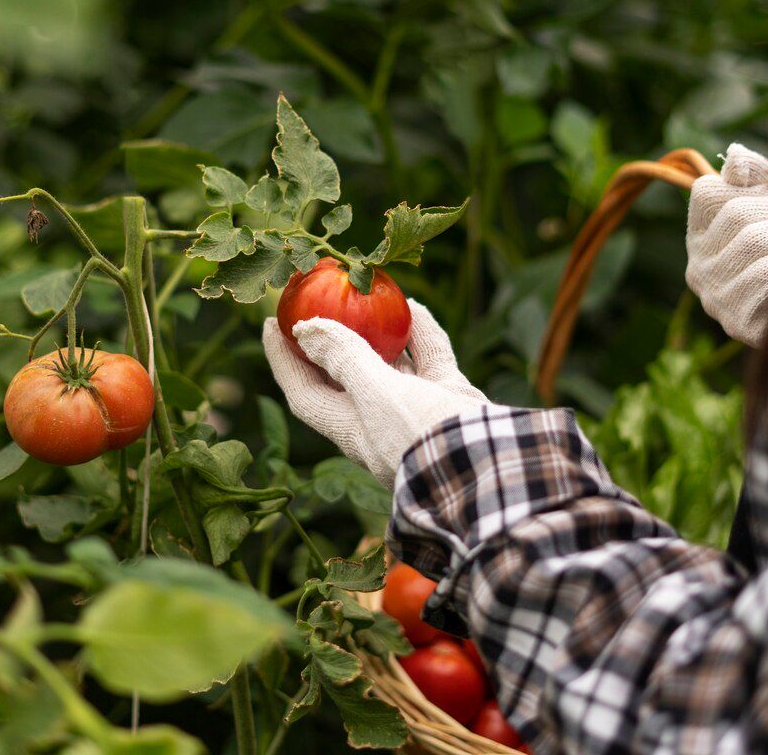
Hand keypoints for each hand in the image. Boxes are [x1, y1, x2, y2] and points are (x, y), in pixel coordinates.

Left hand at [262, 300, 489, 487]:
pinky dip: (421, 333)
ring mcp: (418, 411)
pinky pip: (430, 359)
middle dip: (329, 340)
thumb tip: (304, 329)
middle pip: (344, 375)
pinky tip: (414, 306)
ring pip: (390, 364)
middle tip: (315, 301)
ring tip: (365, 297)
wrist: (496, 470)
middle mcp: (381, 422)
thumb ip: (344, 358)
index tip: (271, 325)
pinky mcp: (450, 400)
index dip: (284, 361)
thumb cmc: (425, 437)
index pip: (305, 392)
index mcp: (352, 430)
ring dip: (377, 332)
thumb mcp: (378, 395)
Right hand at [686, 143, 767, 346]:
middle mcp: (697, 267)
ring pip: (753, 242)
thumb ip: (757, 179)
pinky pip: (764, 276)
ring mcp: (713, 296)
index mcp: (701, 236)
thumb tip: (735, 153)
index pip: (708, 192)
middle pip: (736, 214)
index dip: (753, 186)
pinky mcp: (736, 321)